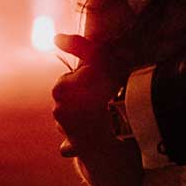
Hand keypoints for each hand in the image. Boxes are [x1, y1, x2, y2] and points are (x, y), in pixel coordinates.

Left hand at [51, 33, 142, 185]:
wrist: (130, 122)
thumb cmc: (116, 87)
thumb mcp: (100, 57)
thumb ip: (78, 45)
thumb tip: (55, 38)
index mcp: (60, 88)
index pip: (70, 80)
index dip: (88, 79)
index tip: (102, 83)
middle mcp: (58, 110)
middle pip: (70, 101)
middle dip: (82, 100)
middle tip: (105, 98)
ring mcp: (66, 131)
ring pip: (71, 120)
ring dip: (82, 119)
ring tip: (105, 117)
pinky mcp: (76, 148)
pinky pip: (72, 145)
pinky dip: (78, 143)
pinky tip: (92, 140)